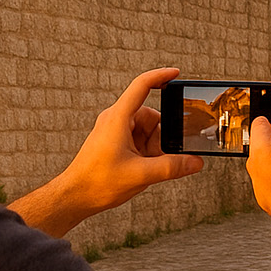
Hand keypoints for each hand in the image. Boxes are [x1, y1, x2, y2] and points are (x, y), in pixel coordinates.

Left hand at [13, 68, 202, 236]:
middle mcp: (116, 120)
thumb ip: (172, 167)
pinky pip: (140, 140)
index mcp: (118, 118)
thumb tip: (195, 162)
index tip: (177, 74)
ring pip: (147, 130)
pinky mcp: (115, 143)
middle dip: (164, 135)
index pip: (142, 86)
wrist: (75, 197)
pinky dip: (148, 152)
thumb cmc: (97, 182)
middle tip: (168, 155)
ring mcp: (115, 131)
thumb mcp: (141, 174)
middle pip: (152, 116)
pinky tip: (147, 168)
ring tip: (152, 167)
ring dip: (156, 147)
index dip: (161, 76)